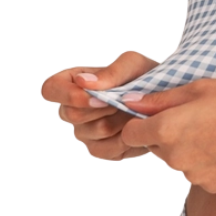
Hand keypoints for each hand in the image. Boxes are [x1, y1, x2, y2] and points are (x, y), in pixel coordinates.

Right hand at [41, 50, 158, 161]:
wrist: (165, 101)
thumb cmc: (145, 76)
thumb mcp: (134, 64)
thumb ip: (111, 71)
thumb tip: (83, 82)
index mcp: (72, 82)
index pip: (50, 89)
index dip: (68, 95)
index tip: (98, 96)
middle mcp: (71, 108)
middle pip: (72, 115)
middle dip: (104, 108)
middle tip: (127, 100)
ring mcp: (83, 132)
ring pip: (91, 134)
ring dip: (119, 122)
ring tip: (134, 111)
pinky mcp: (98, 149)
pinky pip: (104, 151)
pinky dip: (124, 140)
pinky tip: (135, 128)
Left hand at [119, 78, 215, 192]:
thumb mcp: (200, 88)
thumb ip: (160, 99)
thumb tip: (130, 102)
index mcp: (166, 130)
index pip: (130, 134)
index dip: (140, 122)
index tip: (157, 114)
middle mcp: (174, 158)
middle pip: (154, 148)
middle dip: (166, 134)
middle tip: (198, 117)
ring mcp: (193, 176)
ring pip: (177, 161)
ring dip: (187, 148)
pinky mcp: (211, 187)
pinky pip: (198, 172)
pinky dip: (206, 161)